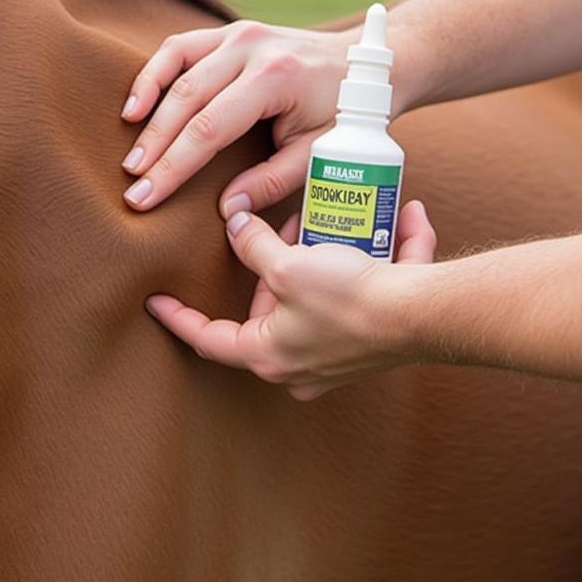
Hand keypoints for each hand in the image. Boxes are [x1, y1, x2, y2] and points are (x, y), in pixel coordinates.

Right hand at [120, 20, 354, 212]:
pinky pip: (180, 48)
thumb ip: (272, 181)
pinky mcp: (229, 33)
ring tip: (131, 149)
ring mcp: (237, 35)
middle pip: (187, 99)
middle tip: (132, 185)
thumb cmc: (343, 114)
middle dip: (155, 146)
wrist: (363, 66)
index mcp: (275, 78)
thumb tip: (227, 210)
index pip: (210, 127)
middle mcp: (251, 49)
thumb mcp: (318, 153)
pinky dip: (154, 74)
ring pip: (176, 67)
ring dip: (148, 108)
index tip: (145, 196)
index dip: (174, 166)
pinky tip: (136, 105)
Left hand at [145, 200, 436, 400]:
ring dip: (325, 253)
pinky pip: (365, 292)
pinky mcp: (371, 341)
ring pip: (317, 295)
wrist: (426, 317)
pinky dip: (379, 255)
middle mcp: (300, 362)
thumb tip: (235, 225)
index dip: (178, 319)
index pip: (209, 340)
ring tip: (335, 219)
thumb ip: (253, 245)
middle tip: (281, 227)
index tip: (154, 302)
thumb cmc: (351, 299)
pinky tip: (402, 220)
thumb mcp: (288, 265)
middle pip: (269, 306)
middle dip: (274, 263)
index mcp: (269, 354)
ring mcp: (337, 355)